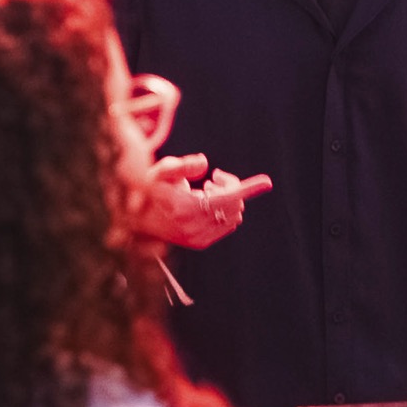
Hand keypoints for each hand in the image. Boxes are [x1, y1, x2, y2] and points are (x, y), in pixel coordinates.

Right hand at [132, 154, 271, 248]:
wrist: (139, 217)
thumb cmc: (152, 187)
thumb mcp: (163, 170)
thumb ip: (184, 165)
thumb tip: (205, 164)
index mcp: (186, 208)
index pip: (226, 198)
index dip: (247, 188)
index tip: (267, 182)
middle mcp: (194, 227)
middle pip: (234, 203)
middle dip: (229, 186)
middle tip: (214, 177)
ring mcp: (198, 238)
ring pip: (234, 215)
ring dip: (227, 199)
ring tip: (206, 190)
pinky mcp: (201, 243)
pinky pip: (228, 225)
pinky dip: (224, 211)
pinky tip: (206, 202)